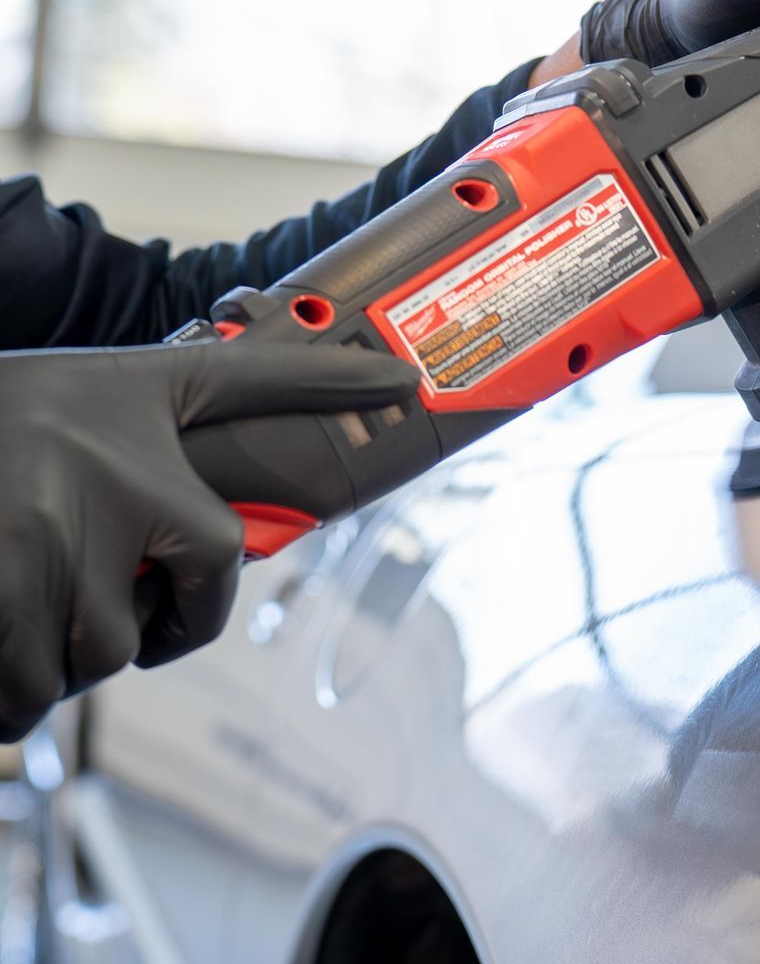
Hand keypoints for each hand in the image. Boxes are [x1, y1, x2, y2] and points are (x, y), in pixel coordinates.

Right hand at [0, 342, 418, 739]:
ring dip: (39, 680)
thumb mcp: (161, 377)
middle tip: (69, 615)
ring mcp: (21, 551)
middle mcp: (90, 512)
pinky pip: (2, 688)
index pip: (216, 564)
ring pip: (55, 677)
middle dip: (97, 645)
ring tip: (23, 635)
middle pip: (119, 644)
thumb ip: (278, 379)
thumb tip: (405, 378)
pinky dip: (0, 695)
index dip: (192, 615)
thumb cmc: (44, 394)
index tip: (165, 623)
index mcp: (152, 471)